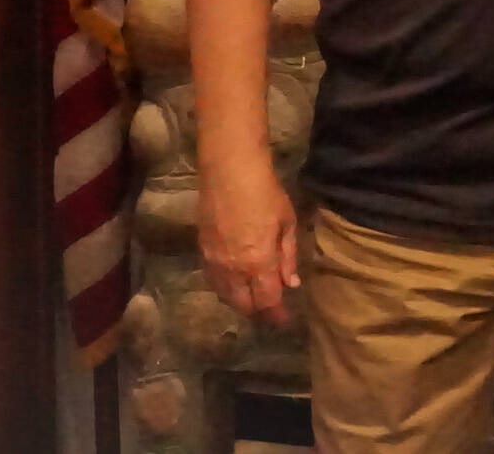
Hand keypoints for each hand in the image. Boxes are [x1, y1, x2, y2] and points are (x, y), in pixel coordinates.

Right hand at [197, 163, 298, 324]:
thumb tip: (291, 283)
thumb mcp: (286, 223)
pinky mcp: (201, 251)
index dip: (276, 315)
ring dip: (240, 301)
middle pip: (244, 304)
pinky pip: (213, 281)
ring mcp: (214, 262)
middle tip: (270, 309)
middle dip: (258, 311)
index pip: (267, 301)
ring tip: (254, 298)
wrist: (228, 172)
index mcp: (259, 264)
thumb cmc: (266, 194)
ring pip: (225, 295)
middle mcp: (233, 270)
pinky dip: (225, 288)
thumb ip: (287, 257)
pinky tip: (234, 283)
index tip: (284, 322)